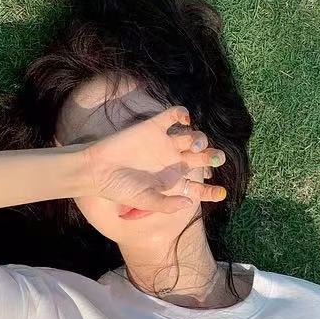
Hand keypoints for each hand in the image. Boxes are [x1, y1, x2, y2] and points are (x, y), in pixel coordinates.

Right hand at [81, 105, 227, 213]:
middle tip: (217, 158)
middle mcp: (171, 162)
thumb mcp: (144, 201)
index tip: (222, 193)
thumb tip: (188, 203)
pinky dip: (181, 114)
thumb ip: (166, 204)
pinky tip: (184, 119)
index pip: (197, 187)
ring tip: (196, 143)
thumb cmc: (119, 188)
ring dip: (199, 138)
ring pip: (191, 137)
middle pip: (200, 159)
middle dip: (212, 157)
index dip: (211, 190)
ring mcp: (163, 144)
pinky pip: (172, 116)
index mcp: (172, 182)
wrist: (97, 169)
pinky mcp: (153, 128)